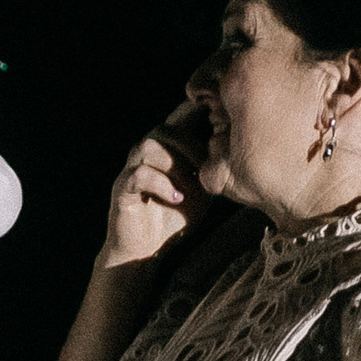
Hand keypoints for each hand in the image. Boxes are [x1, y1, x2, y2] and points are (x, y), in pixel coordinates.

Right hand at [101, 104, 210, 270]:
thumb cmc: (175, 214)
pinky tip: (177, 198)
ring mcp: (131, 169)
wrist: (146, 249)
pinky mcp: (123, 189)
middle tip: (208, 164)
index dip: (196, 111)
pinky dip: (162, 185)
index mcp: (166, 149)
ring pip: (149, 146)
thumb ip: (212, 166)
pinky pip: (139, 175)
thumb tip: (238, 148)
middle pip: (164, 129)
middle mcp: (145, 153)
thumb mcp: (202, 188)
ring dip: (174, 163)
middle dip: (189, 144)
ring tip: (191, 183)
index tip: (218, 120)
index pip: (178, 117)